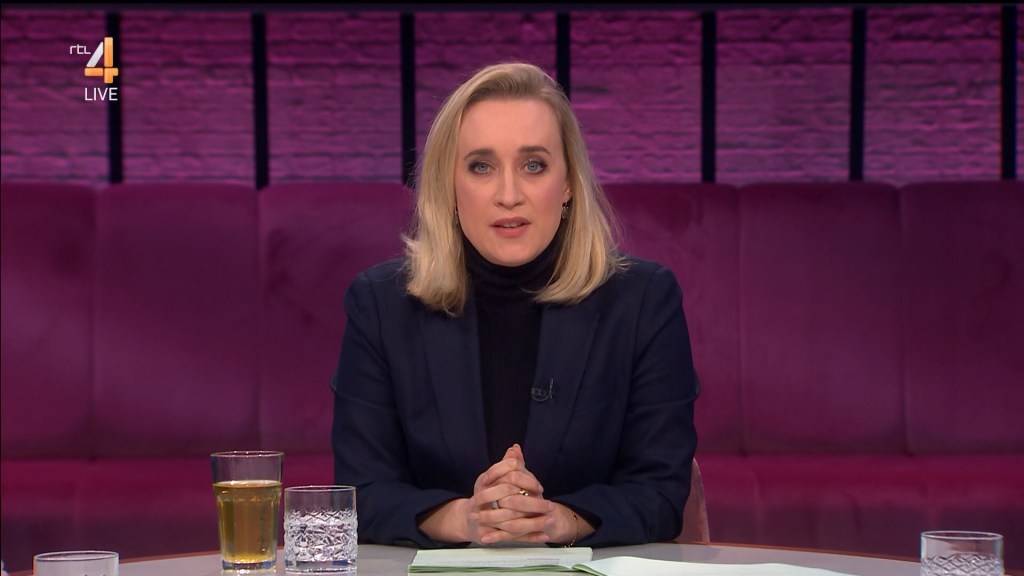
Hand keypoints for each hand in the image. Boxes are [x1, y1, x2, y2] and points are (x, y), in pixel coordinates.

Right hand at [416, 444, 546, 543]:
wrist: (469, 520)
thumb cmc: (487, 497)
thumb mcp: (495, 479)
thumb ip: (507, 464)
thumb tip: (516, 448)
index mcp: (484, 481)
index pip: (504, 472)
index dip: (524, 478)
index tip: (538, 486)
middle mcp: (480, 496)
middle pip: (508, 495)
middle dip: (531, 499)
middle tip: (548, 502)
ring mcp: (482, 516)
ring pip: (511, 518)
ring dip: (534, 520)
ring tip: (550, 518)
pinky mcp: (487, 534)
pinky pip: (511, 537)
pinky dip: (529, 537)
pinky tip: (543, 536)